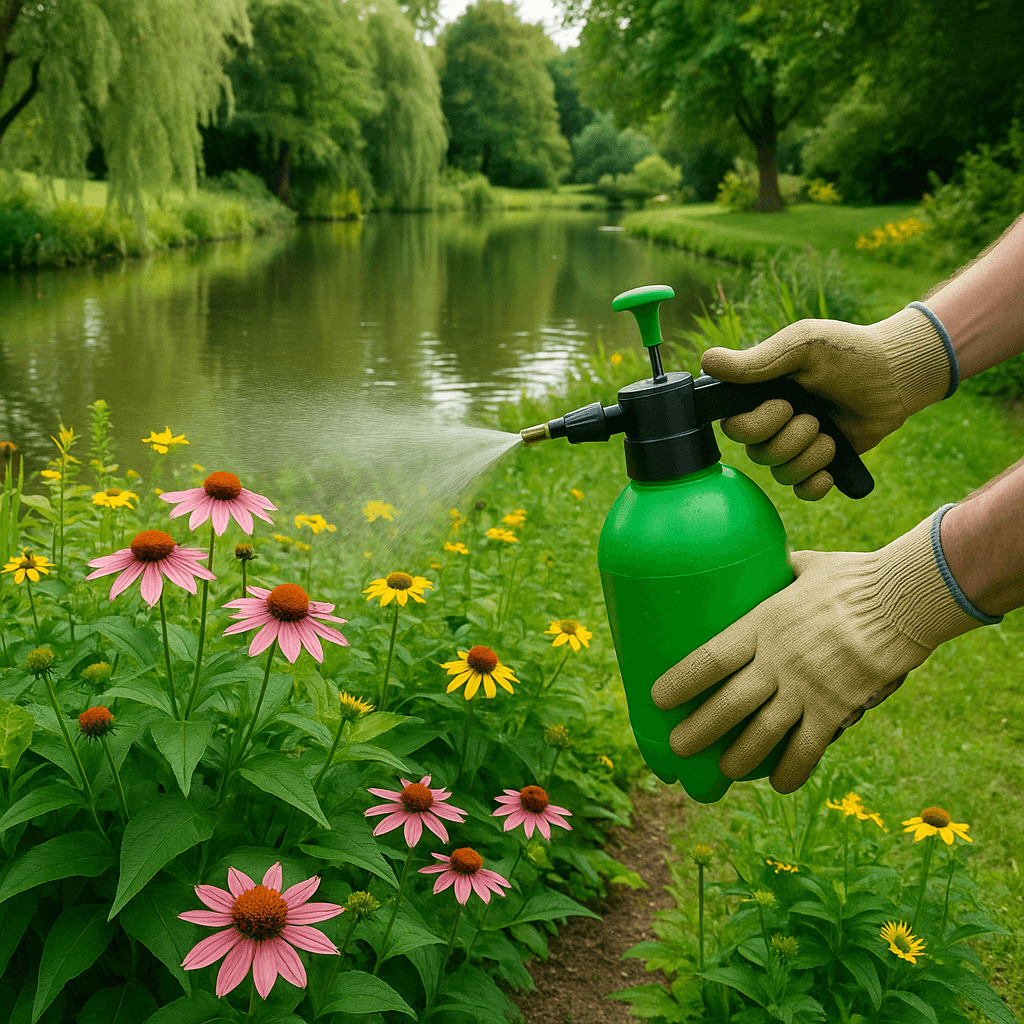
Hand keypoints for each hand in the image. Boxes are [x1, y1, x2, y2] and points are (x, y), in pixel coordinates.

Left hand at [650, 511, 983, 792]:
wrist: (904, 599)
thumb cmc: (853, 576)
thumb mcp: (806, 566)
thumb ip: (782, 571)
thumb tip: (771, 558)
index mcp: (762, 624)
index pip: (709, 658)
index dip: (681, 682)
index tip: (658, 700)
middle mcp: (778, 661)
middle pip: (728, 705)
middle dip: (699, 732)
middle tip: (679, 748)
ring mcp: (807, 688)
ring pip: (762, 734)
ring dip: (738, 758)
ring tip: (723, 771)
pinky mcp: (837, 709)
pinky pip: (808, 748)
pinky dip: (792, 770)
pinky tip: (780, 785)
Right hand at [701, 304, 956, 499]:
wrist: (896, 374)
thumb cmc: (848, 352)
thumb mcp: (802, 346)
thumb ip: (757, 360)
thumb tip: (706, 361)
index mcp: (760, 396)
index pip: (732, 428)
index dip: (756, 424)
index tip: (785, 403)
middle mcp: (772, 424)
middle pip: (756, 455)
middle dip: (789, 438)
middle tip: (813, 415)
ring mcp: (797, 446)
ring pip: (781, 474)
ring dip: (810, 455)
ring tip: (831, 434)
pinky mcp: (821, 463)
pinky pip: (802, 491)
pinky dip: (815, 484)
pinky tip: (830, 469)